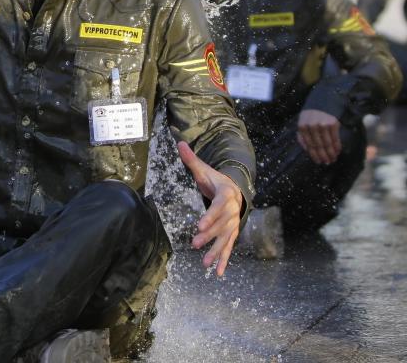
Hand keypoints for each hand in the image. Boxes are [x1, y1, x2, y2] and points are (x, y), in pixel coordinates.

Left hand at [179, 141, 243, 276]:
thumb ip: (192, 159)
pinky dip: (224, 260)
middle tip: (195, 244)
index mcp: (226, 195)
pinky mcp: (232, 233)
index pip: (218, 207)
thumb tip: (179, 143)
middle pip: (221, 225)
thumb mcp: (204, 169)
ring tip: (205, 264)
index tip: (199, 225)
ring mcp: (234, 224)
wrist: (236, 189)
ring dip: (216, 251)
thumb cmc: (215, 180)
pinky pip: (229, 248)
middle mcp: (233, 211)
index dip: (210, 216)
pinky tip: (219, 273)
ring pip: (226, 239)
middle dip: (209, 235)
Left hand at [297, 109, 340, 164]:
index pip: (309, 145)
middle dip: (323, 156)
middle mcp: (312, 126)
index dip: (314, 155)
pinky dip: (337, 147)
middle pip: (318, 146)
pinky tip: (337, 152)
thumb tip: (307, 150)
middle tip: (327, 163)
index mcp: (302, 127)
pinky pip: (335, 139)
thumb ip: (302, 136)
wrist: (323, 101)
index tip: (318, 162)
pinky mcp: (333, 123)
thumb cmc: (311, 115)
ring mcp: (323, 125)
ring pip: (327, 144)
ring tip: (333, 159)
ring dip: (331, 153)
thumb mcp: (302, 123)